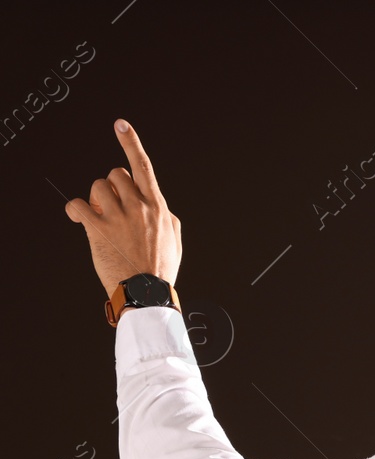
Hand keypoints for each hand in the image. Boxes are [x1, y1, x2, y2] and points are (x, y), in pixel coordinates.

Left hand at [64, 119, 180, 299]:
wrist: (147, 293)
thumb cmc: (161, 269)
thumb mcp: (175, 241)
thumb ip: (167, 217)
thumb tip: (161, 206)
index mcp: (158, 208)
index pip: (143, 167)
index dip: (131, 142)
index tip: (120, 124)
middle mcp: (140, 208)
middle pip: (116, 174)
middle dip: (111, 186)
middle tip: (111, 205)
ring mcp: (119, 218)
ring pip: (97, 187)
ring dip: (95, 198)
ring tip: (98, 215)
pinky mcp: (98, 229)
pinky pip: (78, 205)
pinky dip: (74, 209)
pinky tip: (76, 218)